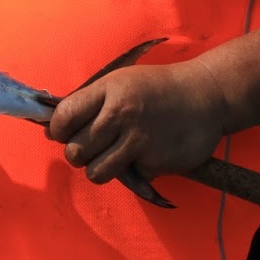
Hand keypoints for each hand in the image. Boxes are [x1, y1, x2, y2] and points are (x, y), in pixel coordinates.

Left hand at [44, 58, 229, 183]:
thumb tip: (52, 130)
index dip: (59, 130)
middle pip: (75, 152)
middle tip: (94, 147)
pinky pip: (131, 177)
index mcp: (109, 91)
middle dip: (79, 154)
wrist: (207, 95)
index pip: (63, 118)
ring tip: (114, 156)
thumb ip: (88, 103)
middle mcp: (121, 115)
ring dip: (101, 169)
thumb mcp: (121, 82)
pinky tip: (150, 152)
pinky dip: (137, 170)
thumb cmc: (157, 88)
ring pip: (96, 173)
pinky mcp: (156, 163)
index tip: (66, 133)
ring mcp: (139, 141)